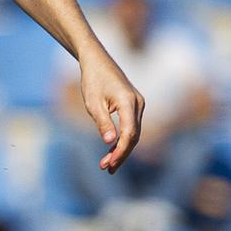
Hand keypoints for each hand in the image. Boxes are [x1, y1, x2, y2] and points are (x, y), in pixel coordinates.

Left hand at [79, 49, 144, 173]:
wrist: (98, 62)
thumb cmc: (93, 80)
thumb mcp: (93, 103)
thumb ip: (103, 122)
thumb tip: (110, 142)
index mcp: (128, 101)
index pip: (129, 132)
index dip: (121, 151)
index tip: (109, 164)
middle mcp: (138, 104)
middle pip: (134, 136)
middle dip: (121, 154)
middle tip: (106, 168)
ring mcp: (138, 105)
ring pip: (133, 133)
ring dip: (122, 149)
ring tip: (107, 165)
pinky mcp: (134, 106)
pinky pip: (131, 127)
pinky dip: (122, 140)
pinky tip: (111, 151)